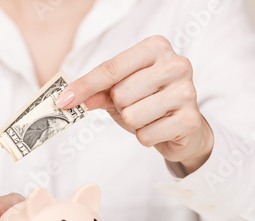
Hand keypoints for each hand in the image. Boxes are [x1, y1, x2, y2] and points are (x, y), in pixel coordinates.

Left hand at [56, 35, 213, 173]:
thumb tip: (70, 99)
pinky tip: (160, 129)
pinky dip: (146, 137)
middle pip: (121, 94)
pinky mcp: (190, 120)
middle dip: (121, 107)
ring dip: (134, 124)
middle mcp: (175, 64)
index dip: (85, 86)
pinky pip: (146, 135)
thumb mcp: (120, 92)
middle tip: (136, 106)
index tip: (63, 101)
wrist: (184, 127)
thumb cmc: (149, 102)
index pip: (111, 68)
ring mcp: (187, 91)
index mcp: (156, 48)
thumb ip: (97, 92)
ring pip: (133, 116)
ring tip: (149, 118)